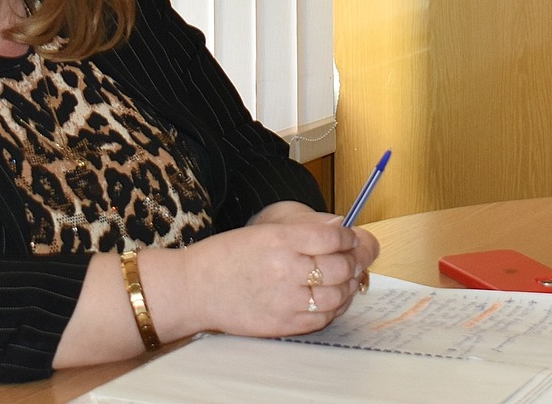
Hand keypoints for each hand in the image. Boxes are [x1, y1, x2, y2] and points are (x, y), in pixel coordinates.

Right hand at [152, 210, 379, 339]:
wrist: (194, 288)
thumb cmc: (227, 255)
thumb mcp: (263, 230)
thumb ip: (304, 230)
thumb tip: (340, 227)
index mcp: (280, 238)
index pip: (334, 235)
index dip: (350, 237)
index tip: (352, 238)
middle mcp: (285, 268)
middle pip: (341, 265)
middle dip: (355, 261)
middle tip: (356, 258)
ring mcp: (285, 299)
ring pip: (338, 295)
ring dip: (349, 287)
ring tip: (347, 280)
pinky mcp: (283, 323)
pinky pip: (323, 318)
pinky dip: (335, 308)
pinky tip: (332, 300)